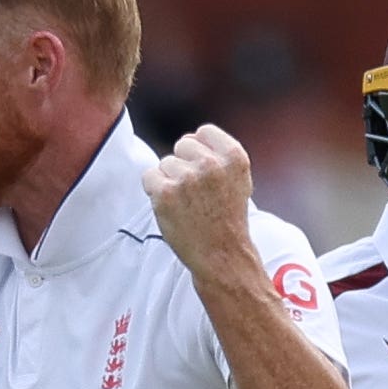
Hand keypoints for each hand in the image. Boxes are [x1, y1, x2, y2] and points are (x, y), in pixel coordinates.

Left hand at [140, 123, 259, 277]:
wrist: (222, 256)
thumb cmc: (228, 219)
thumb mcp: (238, 180)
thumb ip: (219, 155)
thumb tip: (193, 136)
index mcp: (234, 156)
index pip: (203, 132)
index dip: (200, 151)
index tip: (205, 172)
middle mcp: (211, 164)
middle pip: (182, 145)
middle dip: (185, 165)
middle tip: (196, 194)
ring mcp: (187, 178)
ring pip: (165, 163)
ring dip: (170, 181)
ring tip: (187, 204)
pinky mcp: (165, 193)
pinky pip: (149, 176)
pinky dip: (155, 191)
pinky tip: (172, 208)